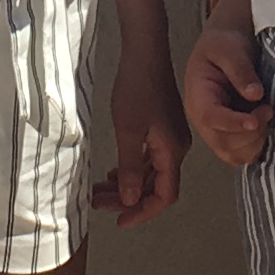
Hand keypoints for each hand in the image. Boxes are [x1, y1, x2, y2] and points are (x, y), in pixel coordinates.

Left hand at [95, 51, 190, 223]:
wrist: (145, 52)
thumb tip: (130, 199)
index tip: (119, 221)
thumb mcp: (128, 130)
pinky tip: (112, 173)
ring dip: (127, 185)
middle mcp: (176, 148)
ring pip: (149, 173)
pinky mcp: (161, 128)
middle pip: (155, 186)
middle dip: (127, 199)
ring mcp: (169, 138)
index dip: (143, 212)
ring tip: (98, 192)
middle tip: (98, 204)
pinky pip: (148, 158)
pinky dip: (131, 169)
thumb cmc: (136, 88)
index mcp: (172, 151)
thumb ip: (130, 167)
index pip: (164, 195)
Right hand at [181, 16, 274, 167]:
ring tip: (266, 114)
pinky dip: (258, 145)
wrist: (226, 44)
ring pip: (233, 154)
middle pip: (222, 143)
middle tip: (267, 109)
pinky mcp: (231, 134)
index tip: (255, 120)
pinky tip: (266, 124)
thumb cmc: (224, 44)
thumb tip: (255, 94)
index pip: (210, 118)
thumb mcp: (230, 49)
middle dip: (249, 133)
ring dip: (255, 141)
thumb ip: (241, 70)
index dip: (233, 123)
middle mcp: (204, 118)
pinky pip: (243, 154)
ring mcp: (217, 130)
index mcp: (198, 96)